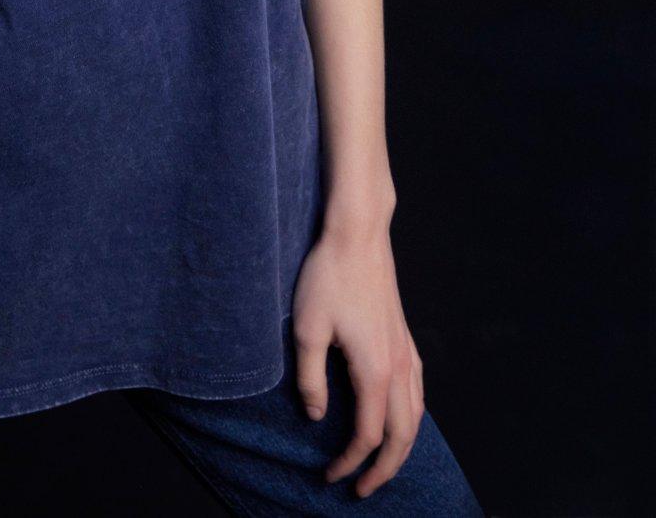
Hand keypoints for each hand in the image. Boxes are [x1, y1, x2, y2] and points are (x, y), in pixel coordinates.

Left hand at [289, 213, 424, 497]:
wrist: (357, 236)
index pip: (368, 434)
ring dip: (402, 447)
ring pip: (416, 416)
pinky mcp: (406, 339)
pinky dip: (411, 417)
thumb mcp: (307, 329)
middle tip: (362, 489)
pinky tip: (401, 418)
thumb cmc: (328, 277)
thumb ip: (310, 379)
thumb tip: (315, 416)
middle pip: (402, 436)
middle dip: (384, 469)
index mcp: (374, 370)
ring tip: (382, 464)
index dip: (349, 461)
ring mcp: (407, 352)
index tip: (330, 476)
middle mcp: (398, 367)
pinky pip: (418, 392)